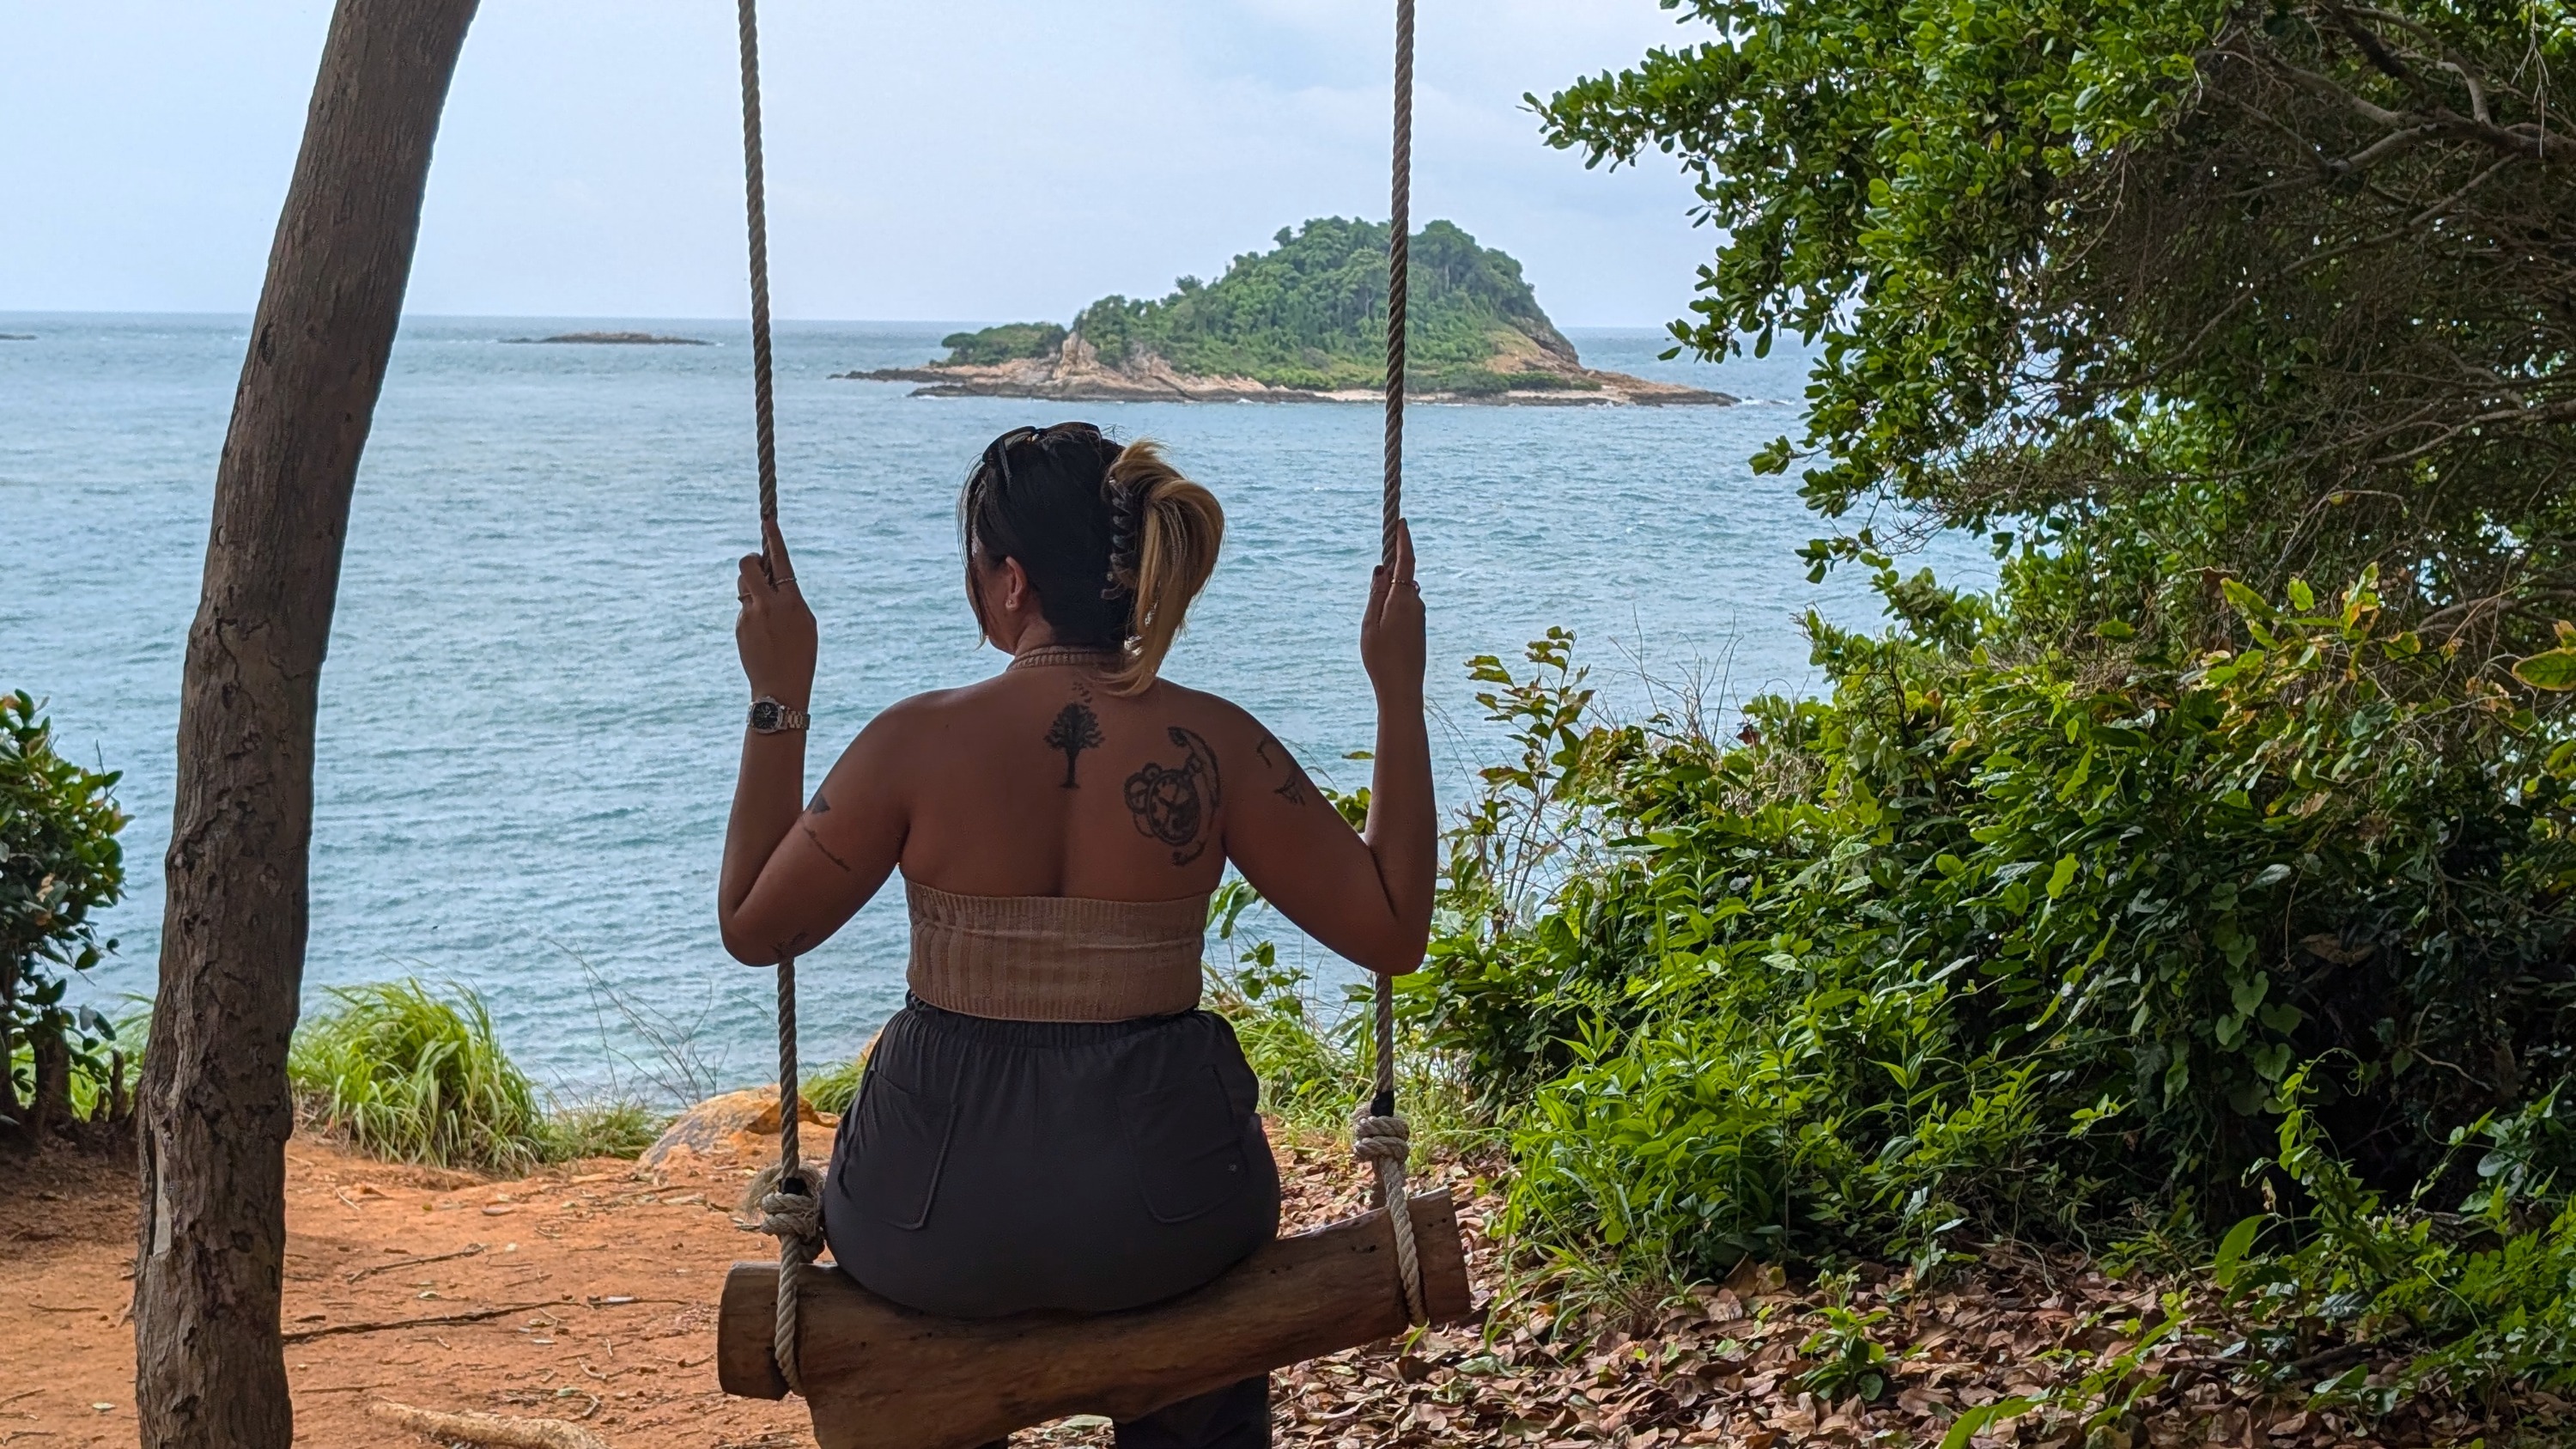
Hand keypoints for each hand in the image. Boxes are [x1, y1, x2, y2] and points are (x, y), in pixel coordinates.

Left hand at [735, 514, 815, 709]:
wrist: (780, 688)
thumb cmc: (801, 655)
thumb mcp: (805, 623)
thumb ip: (789, 598)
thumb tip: (772, 579)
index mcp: (792, 602)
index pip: (780, 560)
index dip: (773, 537)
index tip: (767, 519)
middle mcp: (768, 605)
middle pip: (747, 566)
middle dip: (750, 560)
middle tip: (757, 566)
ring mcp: (750, 616)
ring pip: (743, 585)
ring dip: (751, 585)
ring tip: (765, 605)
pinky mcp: (739, 626)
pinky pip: (744, 608)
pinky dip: (752, 612)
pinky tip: (764, 633)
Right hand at [1359, 519, 1424, 706]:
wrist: (1402, 690)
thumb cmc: (1381, 659)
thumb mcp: (1370, 625)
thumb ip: (1375, 595)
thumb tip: (1382, 570)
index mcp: (1402, 600)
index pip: (1405, 562)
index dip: (1403, 540)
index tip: (1402, 522)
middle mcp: (1415, 604)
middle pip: (1401, 578)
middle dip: (1387, 575)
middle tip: (1371, 596)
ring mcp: (1418, 617)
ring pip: (1400, 595)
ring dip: (1387, 597)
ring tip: (1373, 628)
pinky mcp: (1418, 628)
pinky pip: (1403, 608)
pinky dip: (1391, 609)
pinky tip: (1382, 634)